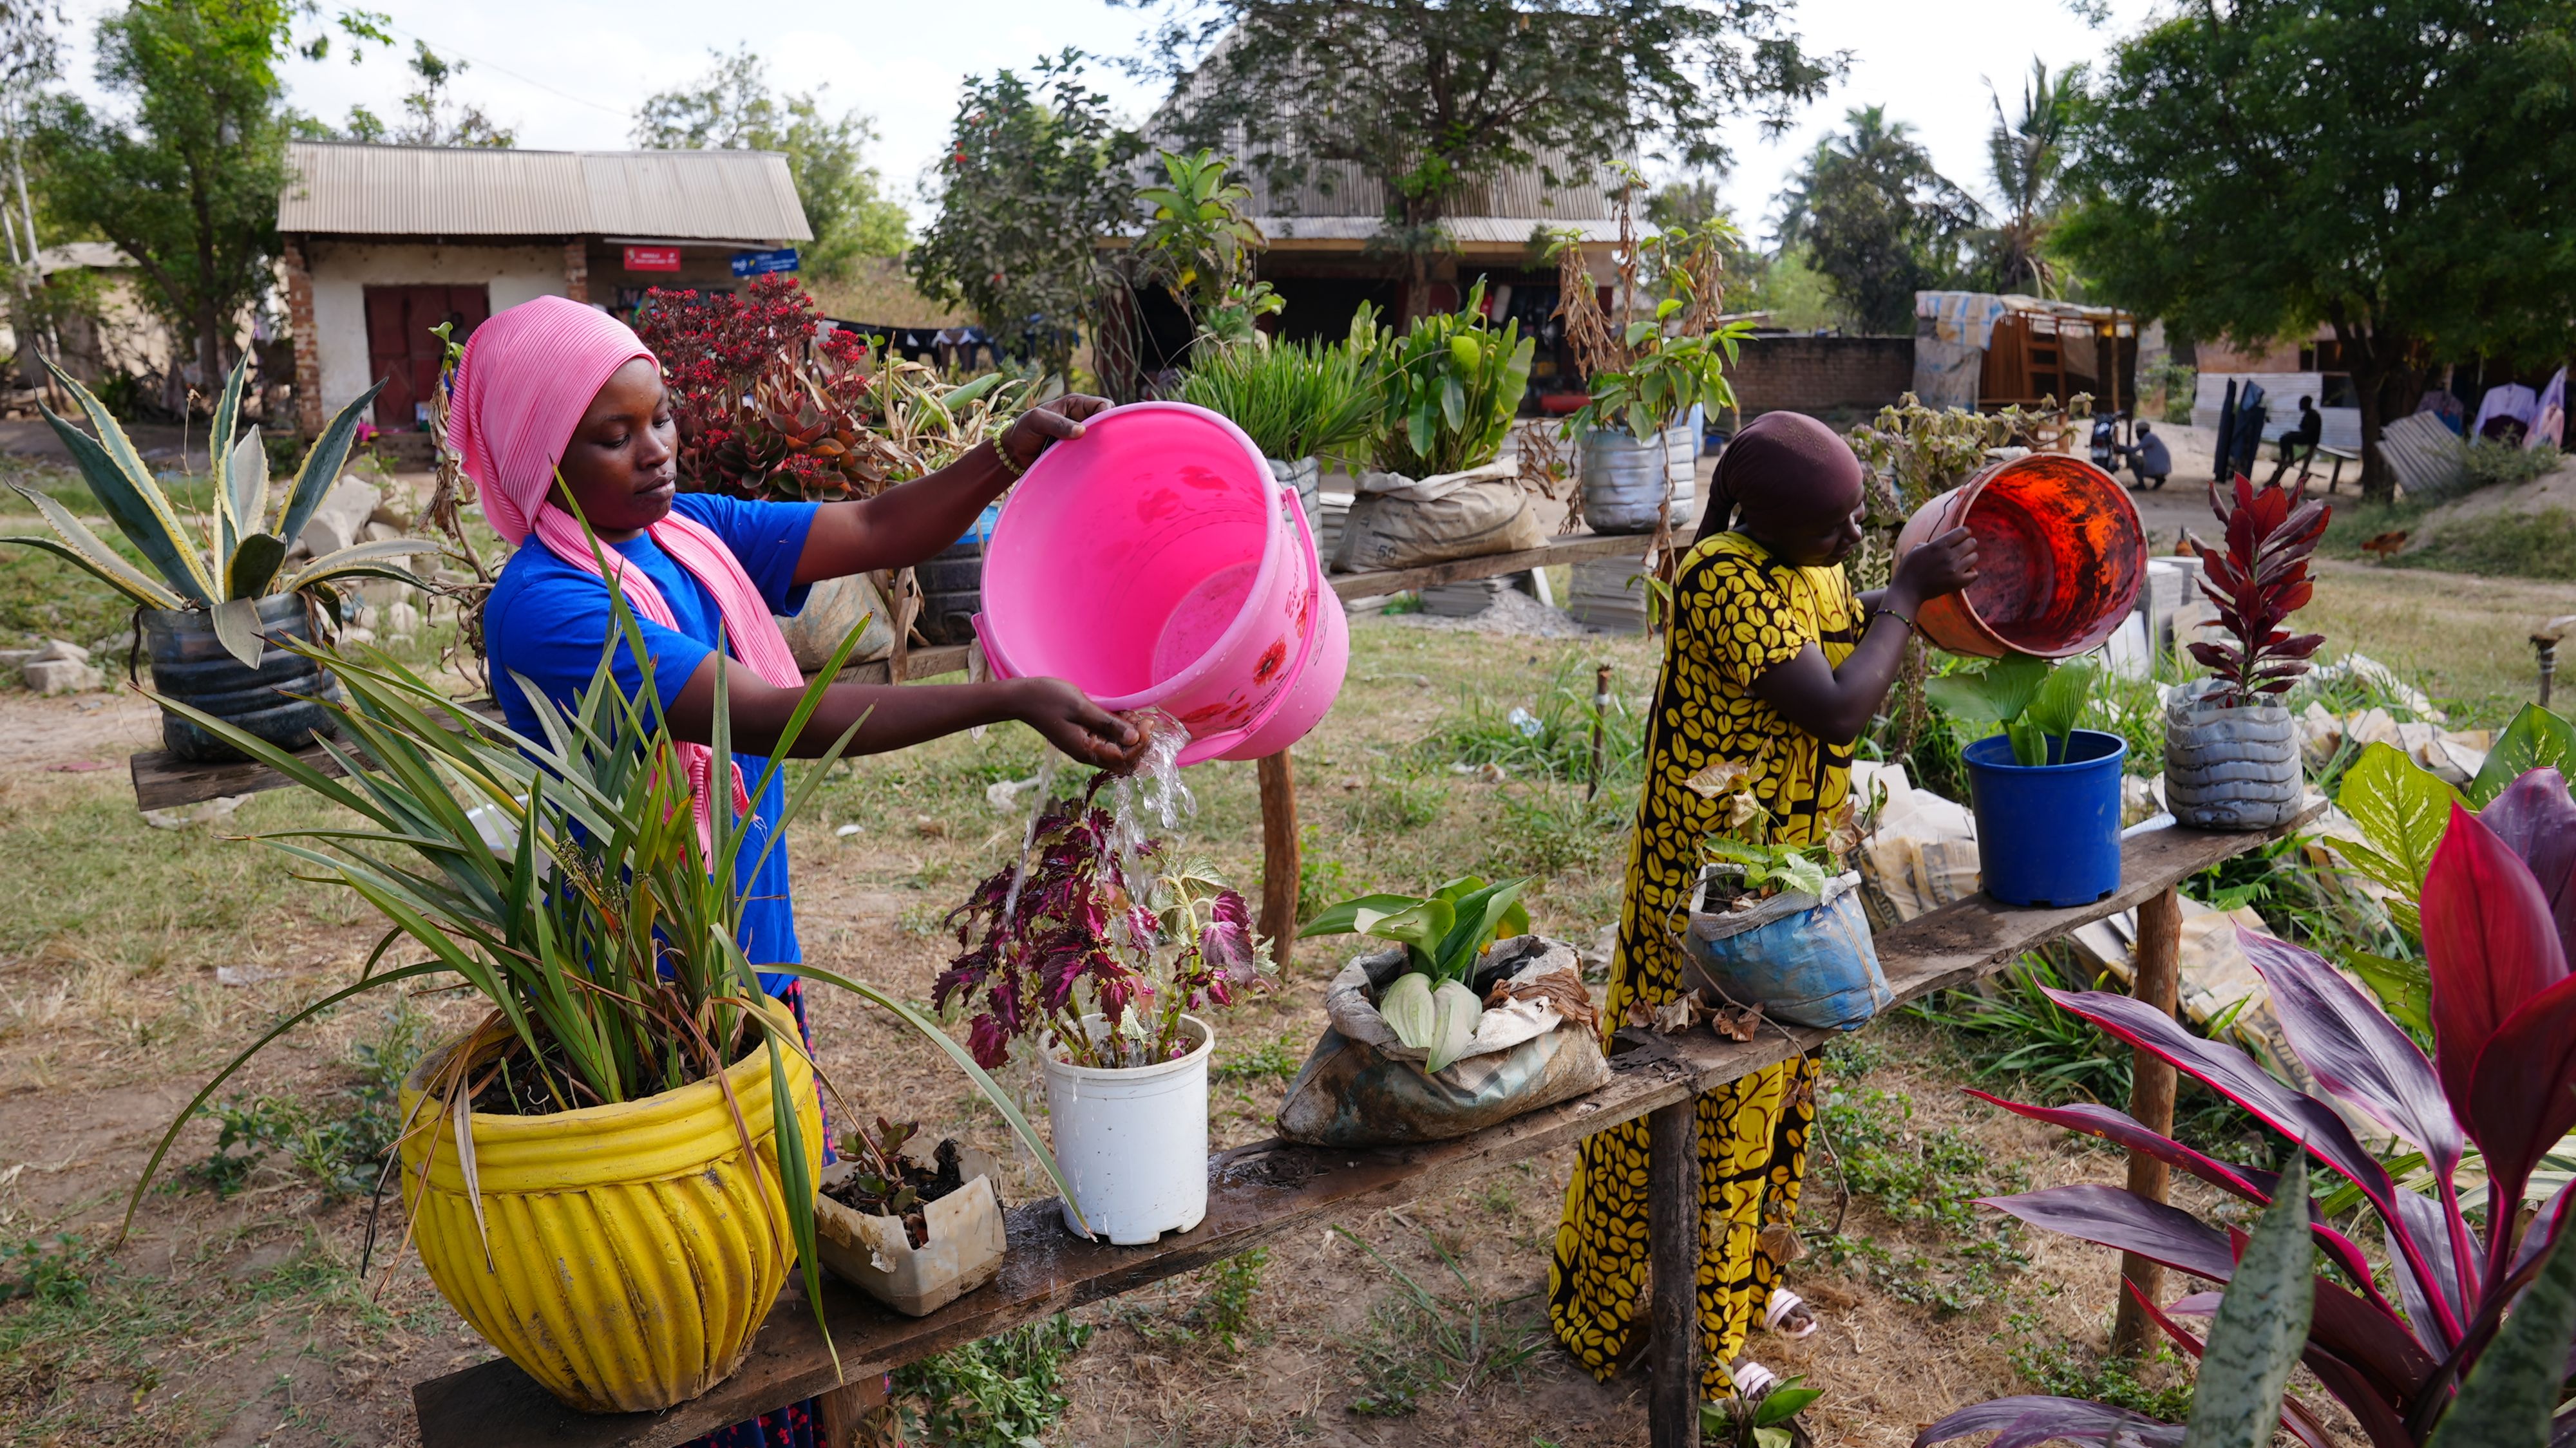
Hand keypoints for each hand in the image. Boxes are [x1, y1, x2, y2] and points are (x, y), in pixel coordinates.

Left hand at [1000, 394, 1111, 471]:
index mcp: (1076, 405)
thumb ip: (1056, 423)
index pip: (1103, 405)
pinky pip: (1092, 456)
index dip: (1106, 415)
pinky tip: (1089, 466)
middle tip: (1098, 447)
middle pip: (1106, 424)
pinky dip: (1092, 461)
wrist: (1014, 452)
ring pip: (1101, 442)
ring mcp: (1082, 438)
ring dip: (1098, 450)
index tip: (1101, 430)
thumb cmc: (1024, 429)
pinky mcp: (1078, 454)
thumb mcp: (1037, 420)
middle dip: (1106, 434)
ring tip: (1093, 458)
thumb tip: (1082, 431)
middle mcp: (1083, 420)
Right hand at [1010, 677, 1147, 772]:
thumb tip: (1135, 738)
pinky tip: (1122, 713)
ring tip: (1132, 713)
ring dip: (1131, 737)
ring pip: (1119, 753)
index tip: (1147, 721)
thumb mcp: (1081, 707)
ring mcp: (1086, 747)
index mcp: (1086, 750)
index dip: (1141, 743)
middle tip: (1142, 719)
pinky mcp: (1085, 739)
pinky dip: (1120, 731)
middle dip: (1140, 743)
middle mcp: (1088, 754)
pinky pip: (1109, 742)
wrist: (1022, 698)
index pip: (1125, 759)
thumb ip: (1108, 723)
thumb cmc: (1049, 699)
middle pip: (1125, 762)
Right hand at [1891, 525, 1978, 605]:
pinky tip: (1963, 572)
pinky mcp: (1957, 583)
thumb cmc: (1910, 568)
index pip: (1963, 532)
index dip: (1964, 533)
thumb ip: (1934, 543)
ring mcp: (1954, 570)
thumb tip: (1947, 541)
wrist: (1907, 590)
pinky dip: (1970, 572)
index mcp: (1938, 545)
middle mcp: (1948, 556)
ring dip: (1969, 558)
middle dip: (1968, 544)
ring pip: (1974, 557)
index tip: (1961, 536)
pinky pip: (1974, 573)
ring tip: (1961, 562)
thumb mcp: (1917, 548)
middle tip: (1962, 549)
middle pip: (1972, 543)